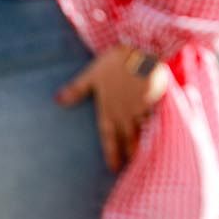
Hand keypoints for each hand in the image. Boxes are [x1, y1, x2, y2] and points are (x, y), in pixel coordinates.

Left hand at [57, 45, 172, 172]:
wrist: (142, 51)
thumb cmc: (115, 62)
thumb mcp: (93, 74)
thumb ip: (77, 89)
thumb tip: (57, 100)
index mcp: (109, 110)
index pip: (109, 137)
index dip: (111, 153)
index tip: (113, 168)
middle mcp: (125, 114)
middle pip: (128, 139)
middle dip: (129, 153)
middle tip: (132, 167)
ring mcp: (141, 109)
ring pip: (142, 132)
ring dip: (144, 145)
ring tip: (146, 157)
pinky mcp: (155, 102)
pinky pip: (156, 120)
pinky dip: (156, 129)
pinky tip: (160, 135)